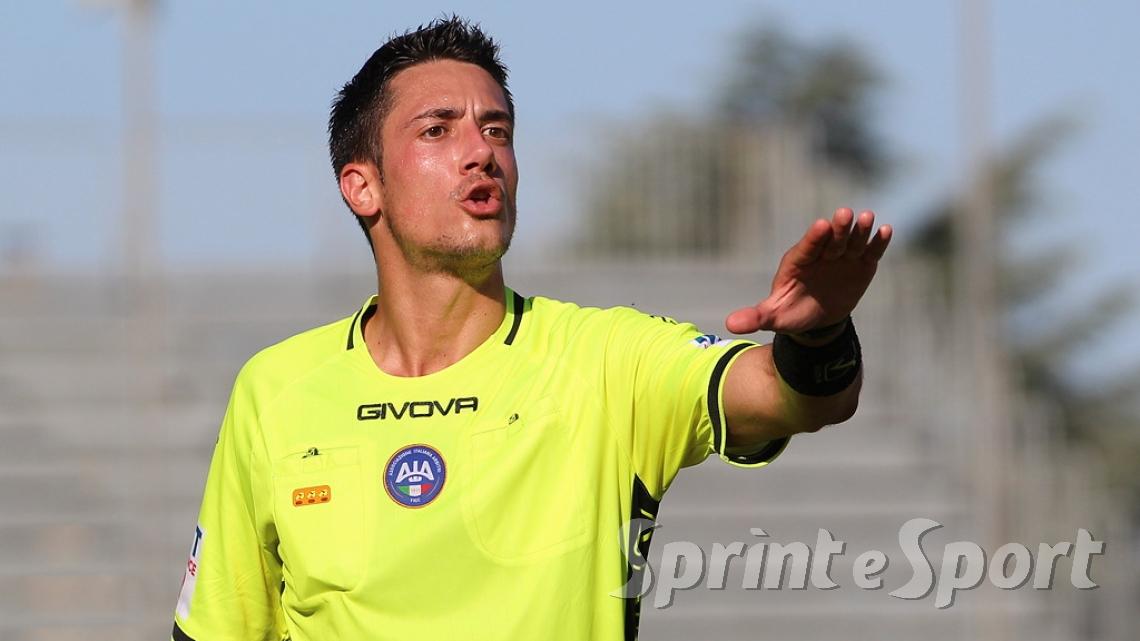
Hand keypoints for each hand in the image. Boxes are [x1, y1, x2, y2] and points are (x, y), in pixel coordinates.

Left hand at [725, 208, 891, 334]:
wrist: (816, 320)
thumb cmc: (790, 313)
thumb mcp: (773, 316)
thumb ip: (755, 317)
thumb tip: (730, 325)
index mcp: (797, 262)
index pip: (806, 248)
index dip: (814, 238)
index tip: (821, 226)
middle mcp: (820, 255)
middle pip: (830, 239)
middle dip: (837, 228)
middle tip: (844, 214)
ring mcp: (841, 257)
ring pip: (851, 241)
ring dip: (860, 230)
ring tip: (868, 218)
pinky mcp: (860, 264)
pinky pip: (869, 252)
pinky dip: (878, 243)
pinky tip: (886, 231)